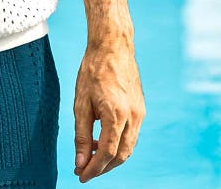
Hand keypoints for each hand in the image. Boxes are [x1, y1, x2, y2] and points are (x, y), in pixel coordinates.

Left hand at [72, 39, 145, 181]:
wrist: (112, 45)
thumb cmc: (93, 70)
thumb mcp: (81, 102)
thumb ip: (81, 134)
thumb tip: (80, 162)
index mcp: (116, 115)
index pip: (106, 153)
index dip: (94, 168)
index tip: (80, 176)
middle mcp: (133, 118)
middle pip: (121, 156)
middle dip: (102, 167)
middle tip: (84, 170)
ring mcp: (140, 113)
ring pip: (128, 147)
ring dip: (110, 156)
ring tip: (90, 154)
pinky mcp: (141, 108)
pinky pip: (131, 134)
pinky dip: (117, 142)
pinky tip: (101, 137)